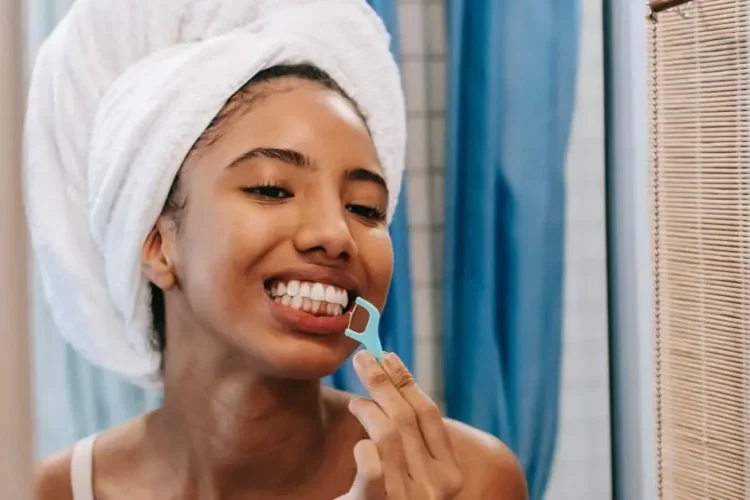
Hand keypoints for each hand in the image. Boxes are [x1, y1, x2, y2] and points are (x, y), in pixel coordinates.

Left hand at [336, 351, 463, 498]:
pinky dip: (364, 447)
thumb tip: (393, 376)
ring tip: (356, 403)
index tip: (388, 356)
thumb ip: (412, 438)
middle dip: (382, 381)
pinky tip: (358, 442)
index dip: (407, 381)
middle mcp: (436, 488)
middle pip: (407, 417)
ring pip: (389, 434)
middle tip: (362, 358)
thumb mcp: (413, 472)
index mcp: (451, 475)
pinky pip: (372, 467)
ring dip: (368, 408)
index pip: (429, 413)